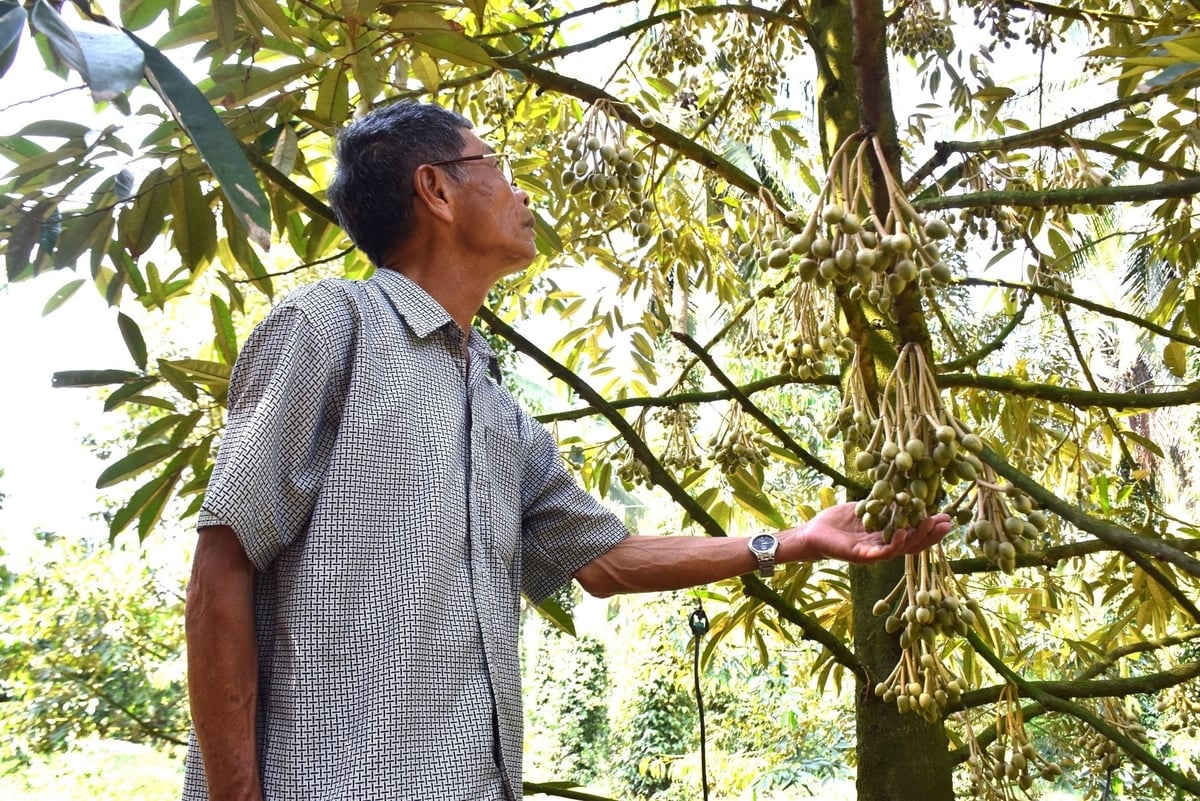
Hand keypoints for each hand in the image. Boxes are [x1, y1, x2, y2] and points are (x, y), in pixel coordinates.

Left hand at [790, 502, 951, 563]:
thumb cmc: (838, 521)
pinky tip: (901, 533)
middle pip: (913, 544)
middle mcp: (883, 548)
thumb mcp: (866, 508)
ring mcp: (873, 554)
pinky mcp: (861, 556)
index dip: (930, 528)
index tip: (946, 516)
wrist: (814, 532)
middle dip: (931, 534)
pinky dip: (893, 544)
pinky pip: (881, 553)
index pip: (913, 534)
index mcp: (885, 537)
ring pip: (901, 549)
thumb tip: (901, 489)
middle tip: (947, 522)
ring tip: (929, 524)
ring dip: (917, 538)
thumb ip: (883, 504)